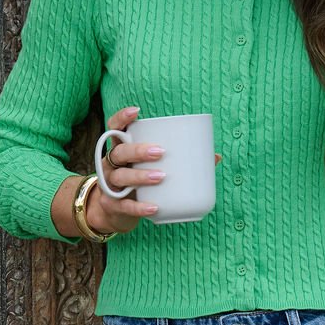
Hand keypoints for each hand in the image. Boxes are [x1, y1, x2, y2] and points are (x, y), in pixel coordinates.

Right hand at [87, 106, 221, 234]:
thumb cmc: (137, 183)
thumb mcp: (149, 168)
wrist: (114, 213)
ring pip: (120, 177)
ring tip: (161, 176)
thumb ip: (177, 161)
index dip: (122, 118)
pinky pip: (125, 205)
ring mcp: (109, 185)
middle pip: (119, 152)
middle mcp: (110, 165)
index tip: (136, 112)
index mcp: (121, 150)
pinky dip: (139, 207)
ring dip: (140, 176)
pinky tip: (154, 207)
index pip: (114, 128)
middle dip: (138, 150)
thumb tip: (215, 157)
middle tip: (160, 152)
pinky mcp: (112, 205)